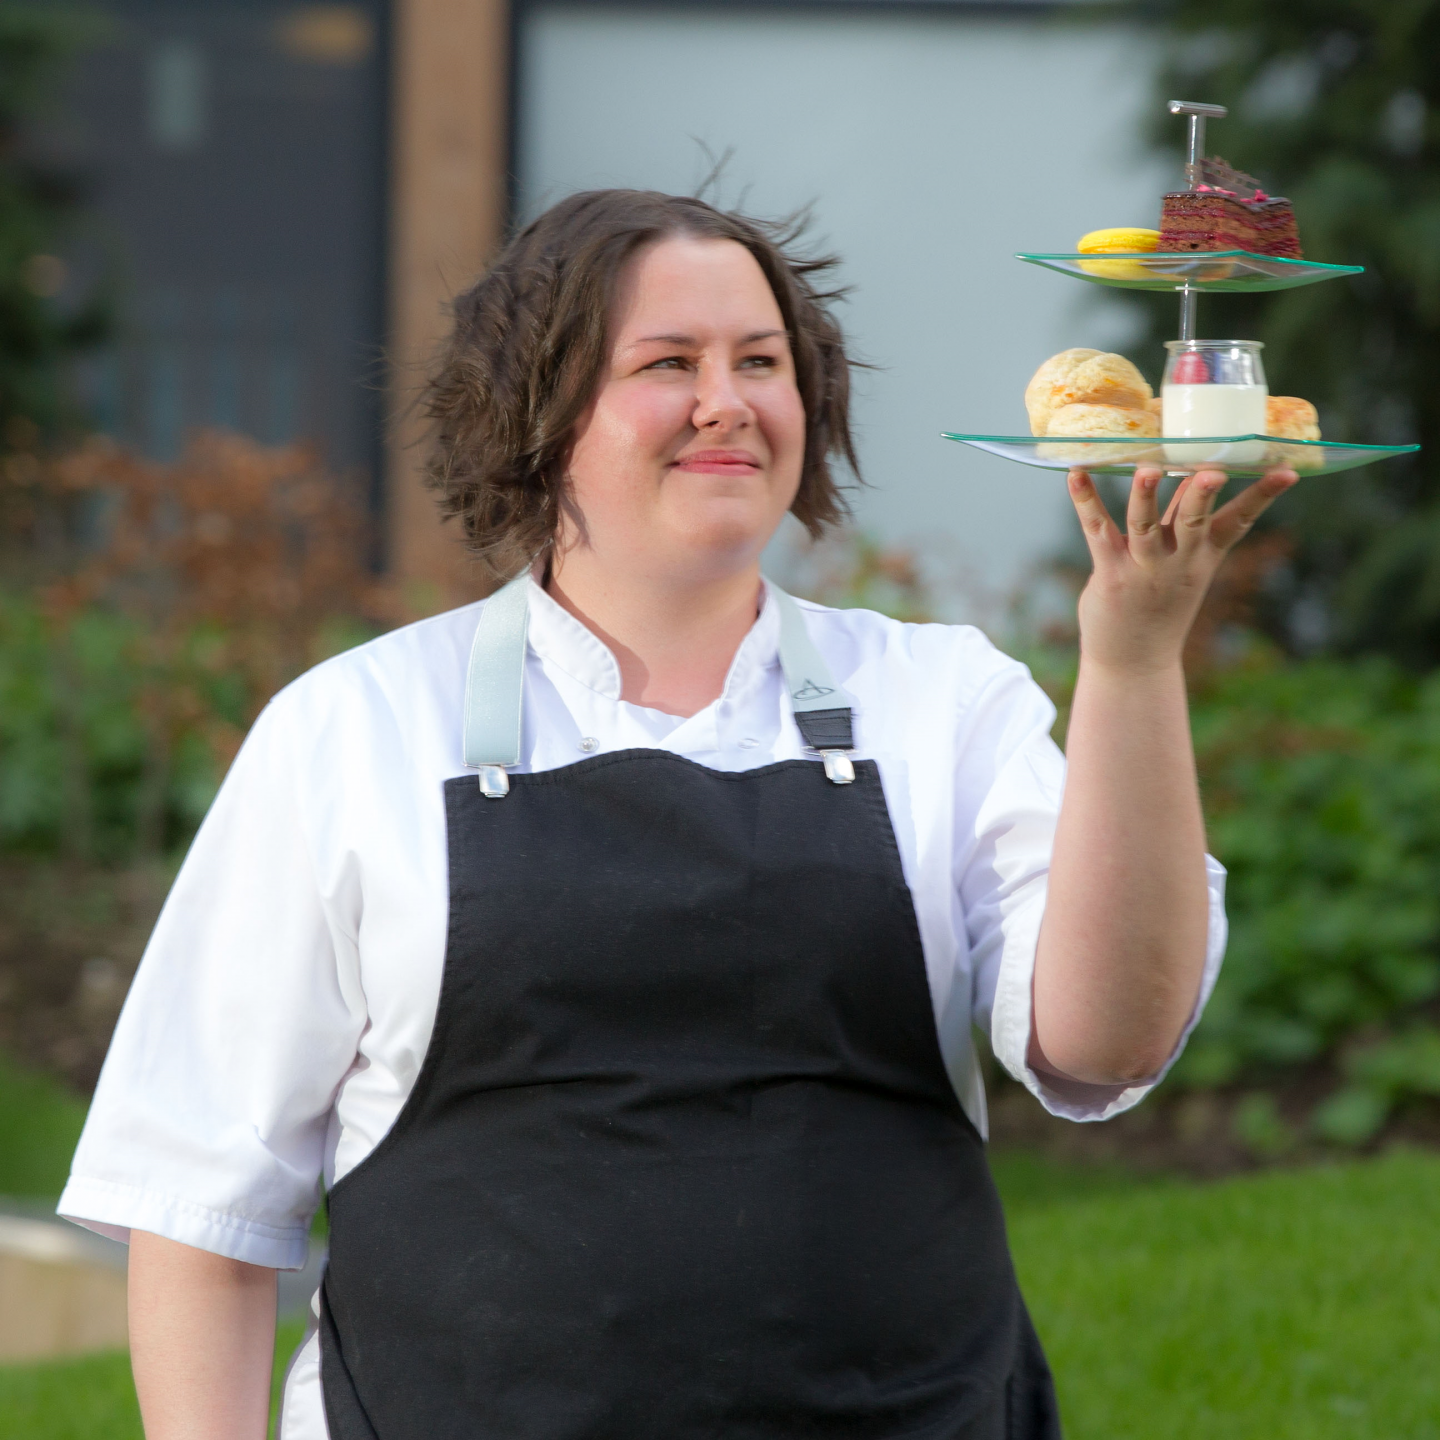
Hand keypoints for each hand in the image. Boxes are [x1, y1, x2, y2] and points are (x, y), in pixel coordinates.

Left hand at [1066, 464, 1297, 674]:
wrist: (1134, 662)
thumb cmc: (1159, 605)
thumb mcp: (1184, 566)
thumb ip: (1186, 521)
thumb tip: (1194, 474)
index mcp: (1204, 556)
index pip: (1240, 521)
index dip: (1263, 496)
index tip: (1287, 471)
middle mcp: (1178, 560)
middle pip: (1194, 520)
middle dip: (1203, 495)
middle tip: (1213, 470)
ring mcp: (1143, 567)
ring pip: (1146, 524)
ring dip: (1145, 496)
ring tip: (1148, 470)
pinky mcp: (1111, 573)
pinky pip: (1097, 530)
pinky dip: (1086, 500)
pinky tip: (1076, 474)